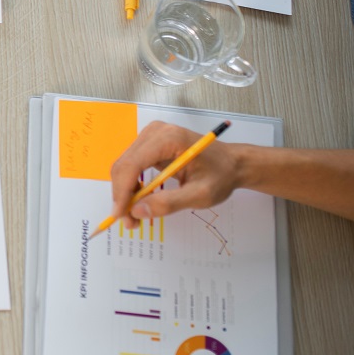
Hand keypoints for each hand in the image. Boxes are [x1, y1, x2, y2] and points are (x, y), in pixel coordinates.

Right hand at [109, 122, 244, 228]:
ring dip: (124, 193)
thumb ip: (169, 203)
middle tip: (130, 222)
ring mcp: (150, 137)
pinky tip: (141, 200)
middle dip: (122, 196)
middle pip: (124, 166)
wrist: (231, 163)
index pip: (132, 164)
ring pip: (123, 167)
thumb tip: (137, 211)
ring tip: (135, 215)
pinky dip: (131, 186)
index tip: (121, 216)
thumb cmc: (221, 176)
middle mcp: (154, 132)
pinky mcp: (148, 144)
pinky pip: (130, 166)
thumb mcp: (201, 195)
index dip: (122, 192)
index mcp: (168, 139)